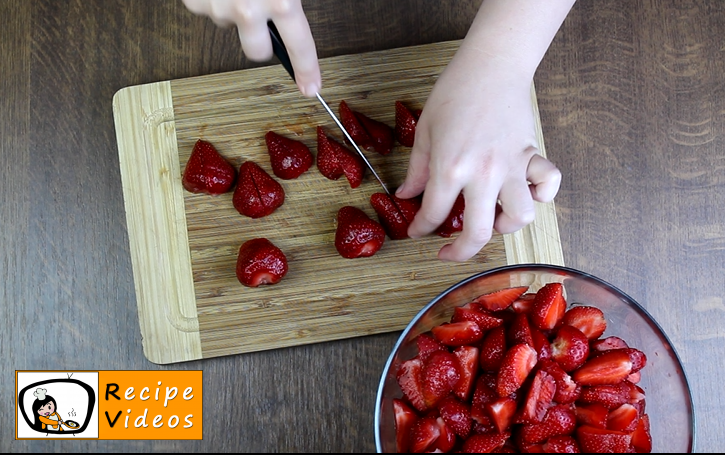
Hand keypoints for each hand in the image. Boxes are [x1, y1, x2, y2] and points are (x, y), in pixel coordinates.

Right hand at [181, 0, 320, 96]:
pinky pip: (207, 8)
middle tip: (262, 15)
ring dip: (234, 11)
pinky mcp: (193, 1)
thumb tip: (292, 12)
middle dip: (261, 39)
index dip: (307, 70)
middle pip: (258, 52)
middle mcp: (248, 10)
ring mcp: (217, 9)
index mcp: (280, 0)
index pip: (299, 46)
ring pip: (229, 25)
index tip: (311, 87)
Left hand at [395, 44, 560, 261]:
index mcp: (450, 167)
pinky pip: (548, 185)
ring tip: (491, 219)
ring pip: (520, 216)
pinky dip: (542, 195)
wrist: (490, 65)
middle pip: (479, 232)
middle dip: (461, 252)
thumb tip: (406, 195)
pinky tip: (527, 194)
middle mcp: (483, 174)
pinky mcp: (530, 155)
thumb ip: (416, 169)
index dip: (420, 229)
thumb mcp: (424, 131)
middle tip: (449, 251)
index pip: (433, 213)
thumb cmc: (454, 92)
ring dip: (505, 227)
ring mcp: (511, 166)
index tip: (417, 232)